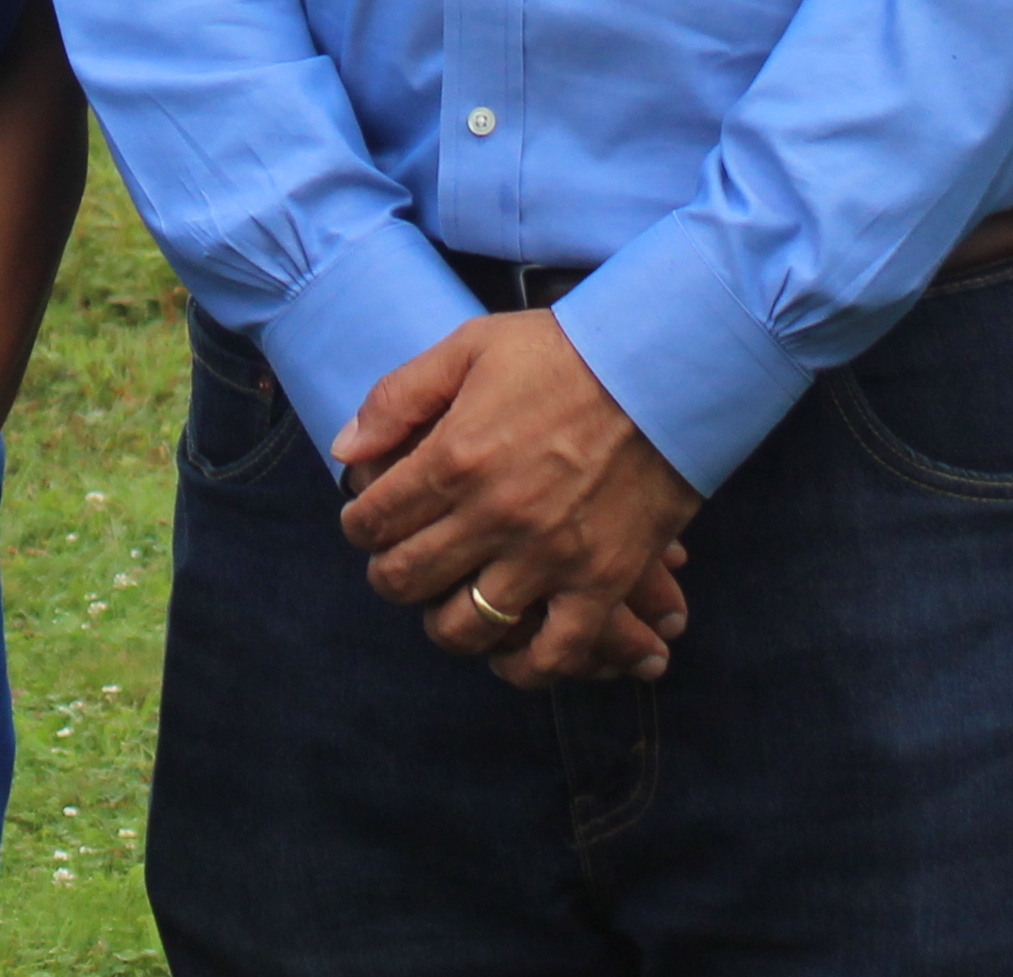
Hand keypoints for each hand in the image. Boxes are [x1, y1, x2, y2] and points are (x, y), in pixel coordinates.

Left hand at [330, 312, 701, 686]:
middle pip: (407, 579)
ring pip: (466, 627)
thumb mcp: (470, 346)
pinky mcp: (601, 581)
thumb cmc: (565, 352)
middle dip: (389, 576)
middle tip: (399, 564)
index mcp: (455, 456)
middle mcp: (494, 515)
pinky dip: (523, 666)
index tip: (367, 522)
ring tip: (448, 603)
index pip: (373, 521)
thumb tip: (347, 450)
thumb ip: (399, 396)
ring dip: (444, 622)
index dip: (358, 526)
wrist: (665, 367)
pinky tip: (508, 652)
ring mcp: (549, 556)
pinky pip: (552, 653)